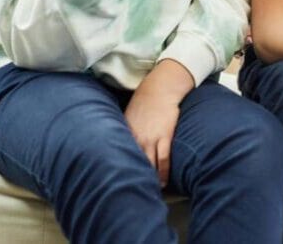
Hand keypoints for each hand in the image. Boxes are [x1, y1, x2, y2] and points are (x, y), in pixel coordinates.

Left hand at [123, 60, 193, 186]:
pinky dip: (164, 172)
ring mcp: (150, 138)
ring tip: (151, 191)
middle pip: (133, 165)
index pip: (119, 159)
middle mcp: (135, 139)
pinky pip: (164, 159)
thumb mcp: (127, 118)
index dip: (120, 174)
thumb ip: (124, 134)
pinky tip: (164, 181)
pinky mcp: (165, 136)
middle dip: (134, 180)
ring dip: (150, 180)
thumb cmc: (144, 103)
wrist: (159, 88)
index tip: (120, 186)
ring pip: (149, 165)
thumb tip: (118, 148)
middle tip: (135, 193)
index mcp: (124, 135)